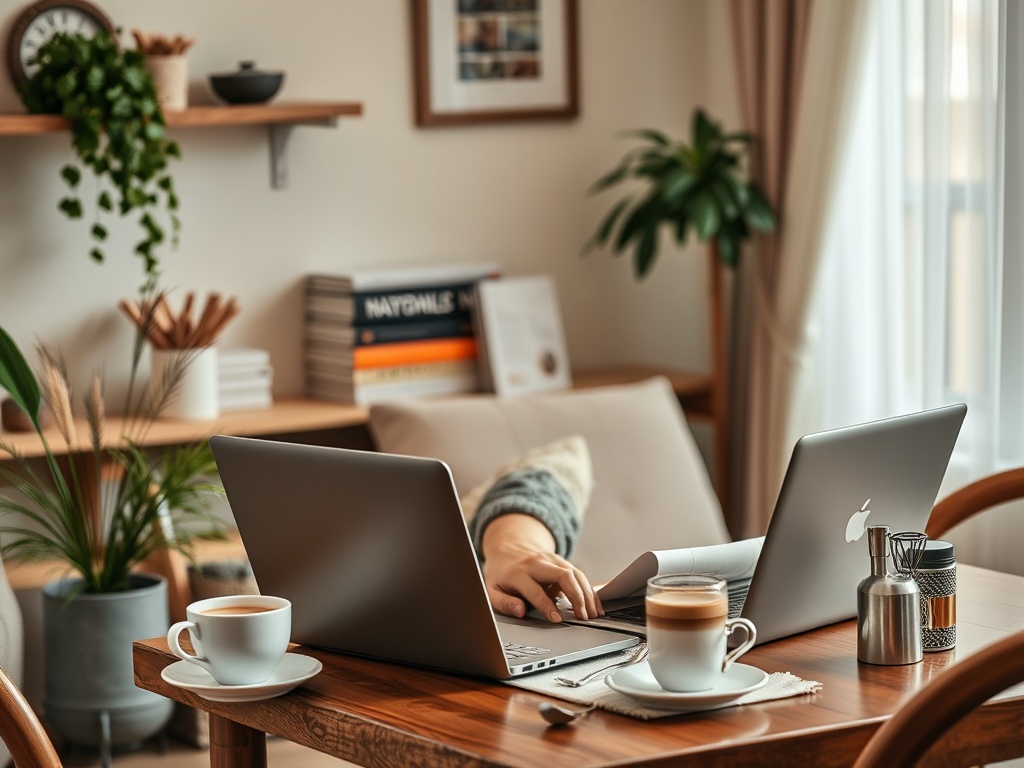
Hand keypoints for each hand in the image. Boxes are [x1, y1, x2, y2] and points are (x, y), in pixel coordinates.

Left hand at [479, 513, 601, 622]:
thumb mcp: (492, 590)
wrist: (508, 548)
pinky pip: (579, 574)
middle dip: (577, 596)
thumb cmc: (501, 574)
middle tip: (584, 616)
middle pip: (563, 576)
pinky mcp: (561, 561)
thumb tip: (520, 612)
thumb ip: (504, 603)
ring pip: (575, 573)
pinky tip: (594, 603)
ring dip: (587, 594)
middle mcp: (537, 563)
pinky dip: (589, 589)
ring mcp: (551, 559)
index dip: (547, 606)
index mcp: (518, 573)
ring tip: (594, 613)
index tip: (558, 620)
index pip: (536, 590)